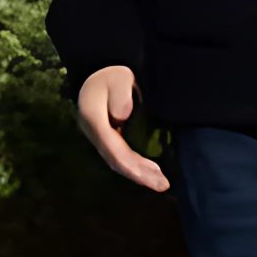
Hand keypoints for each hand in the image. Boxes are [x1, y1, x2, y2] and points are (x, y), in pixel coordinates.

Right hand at [76, 65, 169, 191]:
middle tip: (162, 185)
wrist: (97, 71)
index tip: (153, 174)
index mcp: (94, 120)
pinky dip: (134, 165)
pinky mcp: (106, 137)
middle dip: (139, 175)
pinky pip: (119, 156)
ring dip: (139, 173)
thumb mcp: (117, 76)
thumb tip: (122, 117)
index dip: (133, 165)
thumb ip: (120, 94)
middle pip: (116, 160)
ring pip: (117, 161)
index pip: (114, 149)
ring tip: (160, 182)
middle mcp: (94, 133)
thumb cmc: (110, 73)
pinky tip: (149, 171)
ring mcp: (99, 136)